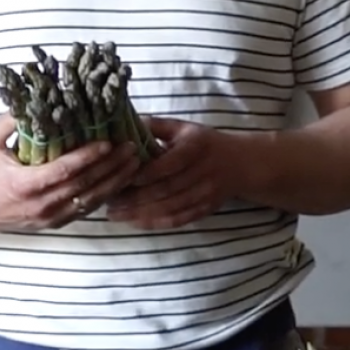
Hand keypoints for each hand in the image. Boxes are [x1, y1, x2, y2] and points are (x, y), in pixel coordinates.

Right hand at [0, 113, 141, 233]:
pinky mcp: (57, 223)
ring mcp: (51, 217)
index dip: (87, 157)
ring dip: (116, 181)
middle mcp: (41, 204)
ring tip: (135, 162)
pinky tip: (122, 180)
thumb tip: (31, 97)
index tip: (107, 143)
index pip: (64, 171)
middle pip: (84, 185)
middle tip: (132, 148)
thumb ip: (7, 121)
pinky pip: (87, 209)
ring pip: (91, 200)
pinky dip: (107, 195)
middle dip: (111, 166)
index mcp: (24, 185)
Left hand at [104, 117, 239, 229]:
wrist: (240, 164)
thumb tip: (122, 126)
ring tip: (114, 214)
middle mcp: (203, 172)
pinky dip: (156, 223)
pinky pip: (179, 220)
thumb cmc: (204, 143)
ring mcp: (206, 194)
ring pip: (170, 208)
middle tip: (109, 201)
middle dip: (136, 198)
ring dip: (140, 214)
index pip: (170, 164)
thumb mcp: (183, 128)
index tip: (121, 177)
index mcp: (197, 147)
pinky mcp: (205, 209)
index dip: (146, 173)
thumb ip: (155, 127)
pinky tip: (135, 222)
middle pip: (167, 189)